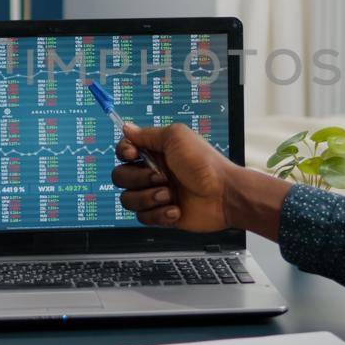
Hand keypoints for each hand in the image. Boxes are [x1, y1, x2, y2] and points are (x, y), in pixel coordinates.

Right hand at [112, 123, 233, 231]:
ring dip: (148, 198)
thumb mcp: (176, 138)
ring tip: (170, 195)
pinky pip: (143, 217)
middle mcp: (152, 172)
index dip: (125, 153)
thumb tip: (126, 127)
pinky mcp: (160, 214)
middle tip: (162, 178)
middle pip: (120, 176)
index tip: (134, 155)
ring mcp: (156, 194)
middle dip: (139, 179)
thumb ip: (148, 134)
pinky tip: (176, 209)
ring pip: (128, 199)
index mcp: (155, 152)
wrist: (223, 195)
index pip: (124, 151)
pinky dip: (158, 214)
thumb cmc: (204, 164)